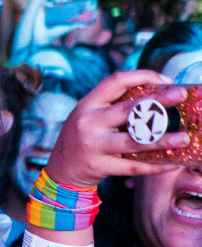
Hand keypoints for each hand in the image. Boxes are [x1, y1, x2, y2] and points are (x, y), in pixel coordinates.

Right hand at [46, 70, 187, 188]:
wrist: (61, 170)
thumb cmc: (83, 138)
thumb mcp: (89, 116)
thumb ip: (113, 105)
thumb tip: (156, 93)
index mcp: (87, 104)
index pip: (115, 82)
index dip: (142, 76)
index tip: (165, 79)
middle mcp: (88, 122)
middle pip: (128, 109)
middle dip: (158, 101)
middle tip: (180, 95)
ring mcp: (93, 145)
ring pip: (134, 141)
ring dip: (162, 139)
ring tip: (184, 138)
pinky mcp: (99, 166)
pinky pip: (133, 167)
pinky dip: (155, 166)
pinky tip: (172, 163)